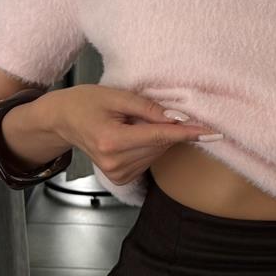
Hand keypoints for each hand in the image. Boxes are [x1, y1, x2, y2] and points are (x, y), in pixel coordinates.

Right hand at [52, 84, 222, 187]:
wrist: (63, 120)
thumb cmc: (86, 102)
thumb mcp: (116, 96)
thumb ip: (149, 108)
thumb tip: (179, 119)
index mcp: (112, 140)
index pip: (159, 136)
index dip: (187, 132)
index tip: (212, 132)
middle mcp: (115, 162)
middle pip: (161, 144)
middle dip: (167, 127)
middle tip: (148, 112)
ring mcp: (117, 174)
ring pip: (158, 153)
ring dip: (156, 137)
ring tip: (131, 123)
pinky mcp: (121, 179)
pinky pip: (150, 160)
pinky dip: (149, 146)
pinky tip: (132, 136)